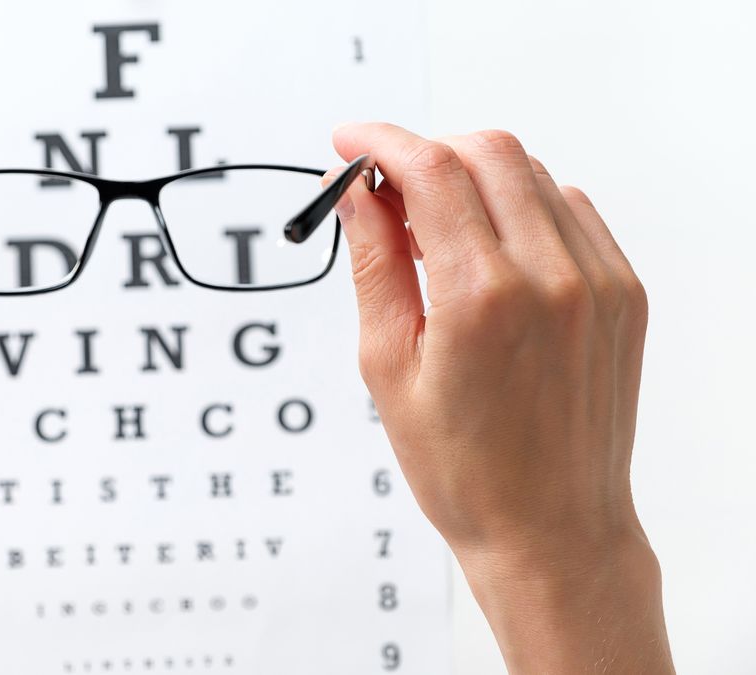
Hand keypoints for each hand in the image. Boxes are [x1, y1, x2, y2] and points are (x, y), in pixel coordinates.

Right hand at [329, 124, 672, 672]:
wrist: (551, 528)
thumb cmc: (463, 468)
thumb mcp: (388, 366)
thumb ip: (373, 263)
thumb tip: (352, 193)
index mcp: (481, 297)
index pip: (430, 170)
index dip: (379, 142)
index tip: (347, 142)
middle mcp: (552, 276)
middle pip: (487, 151)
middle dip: (425, 152)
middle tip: (384, 190)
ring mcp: (600, 280)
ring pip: (531, 173)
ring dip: (472, 178)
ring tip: (433, 233)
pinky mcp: (625, 291)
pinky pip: (570, 209)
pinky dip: (521, 206)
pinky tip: (489, 250)